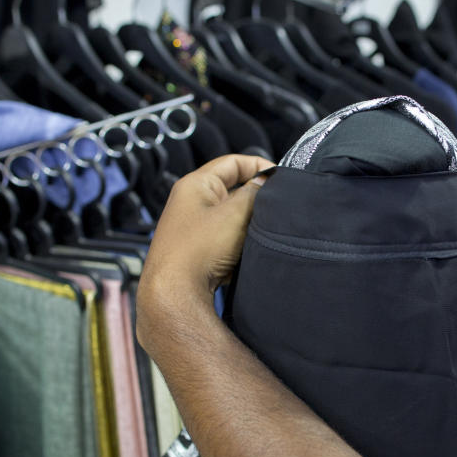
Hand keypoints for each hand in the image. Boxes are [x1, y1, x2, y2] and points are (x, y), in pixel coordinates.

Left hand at [137, 154, 273, 351]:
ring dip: (248, 224)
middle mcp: (191, 203)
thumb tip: (267, 181)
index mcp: (195, 185)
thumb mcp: (235, 214)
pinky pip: (227, 240)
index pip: (232, 162)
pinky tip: (247, 253)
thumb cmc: (197, 251)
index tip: (280, 177)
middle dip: (255, 198)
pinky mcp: (198, 251)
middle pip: (233, 190)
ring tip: (262, 232)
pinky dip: (240, 244)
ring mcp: (193, 228)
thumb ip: (255, 192)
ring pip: (232, 217)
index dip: (259, 166)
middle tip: (275, 207)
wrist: (176, 294)